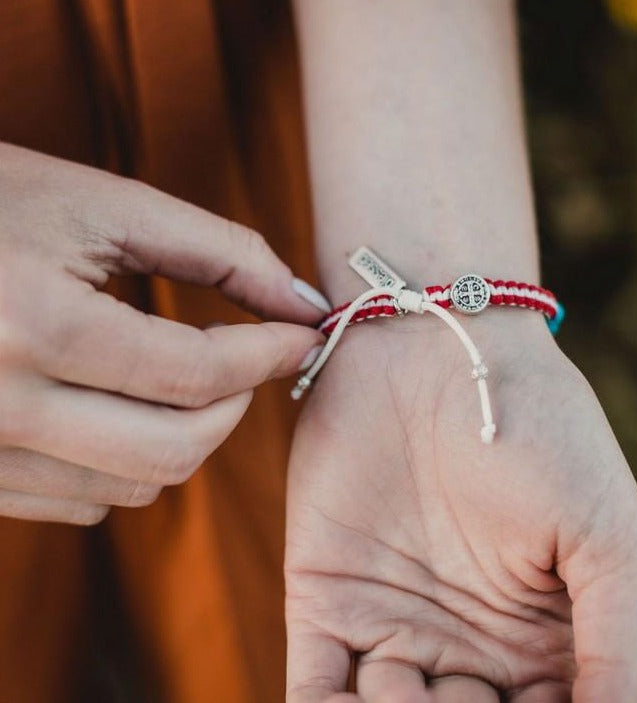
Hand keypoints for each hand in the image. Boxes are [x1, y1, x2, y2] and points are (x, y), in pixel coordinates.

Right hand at [0, 143, 325, 524]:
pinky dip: (129, 461)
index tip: (305, 335)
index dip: (269, 354)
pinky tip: (124, 407)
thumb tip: (304, 302)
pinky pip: (83, 502)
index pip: (195, 373)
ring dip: (187, 433)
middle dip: (235, 405)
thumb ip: (220, 249)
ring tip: (186, 376)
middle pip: (175, 450)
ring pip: (134, 486)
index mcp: (34, 325)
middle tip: (251, 359)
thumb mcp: (104, 205)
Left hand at [285, 311, 636, 701]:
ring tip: (411, 692)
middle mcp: (460, 643)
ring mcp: (389, 622)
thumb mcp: (606, 534)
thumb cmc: (537, 425)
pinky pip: (317, 690)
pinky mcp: (324, 597)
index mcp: (534, 639)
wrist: (435, 347)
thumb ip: (614, 643)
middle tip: (459, 699)